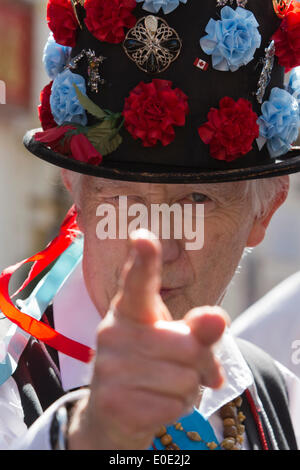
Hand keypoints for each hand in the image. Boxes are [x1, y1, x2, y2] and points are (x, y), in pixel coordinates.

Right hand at [68, 229, 226, 449]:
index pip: (138, 282)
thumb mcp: (178, 341)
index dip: (144, 260)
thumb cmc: (151, 364)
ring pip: (185, 378)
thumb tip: (218, 318)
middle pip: (188, 344)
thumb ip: (199, 328)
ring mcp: (109, 368)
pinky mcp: (114, 402)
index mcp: (129, 309)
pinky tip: (157, 404)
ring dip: (188, 388)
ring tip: (164, 387)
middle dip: (199, 362)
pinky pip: (175, 405)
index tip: (143, 236)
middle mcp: (113, 332)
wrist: (113, 412)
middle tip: (183, 367)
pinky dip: (177, 408)